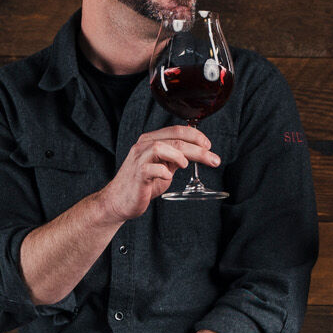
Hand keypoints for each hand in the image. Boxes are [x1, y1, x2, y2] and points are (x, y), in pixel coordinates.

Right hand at [97, 126, 219, 220]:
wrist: (120, 202)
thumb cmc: (142, 185)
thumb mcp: (163, 168)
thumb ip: (176, 159)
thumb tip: (197, 152)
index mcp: (151, 141)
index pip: (176, 130)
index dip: (195, 136)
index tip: (209, 146)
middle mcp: (144, 146)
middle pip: (175, 139)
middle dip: (198, 149)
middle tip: (213, 159)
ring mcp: (139, 160)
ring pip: (161, 147)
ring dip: (179, 155)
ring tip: (187, 165)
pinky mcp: (137, 175)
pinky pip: (150, 169)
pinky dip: (163, 171)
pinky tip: (169, 177)